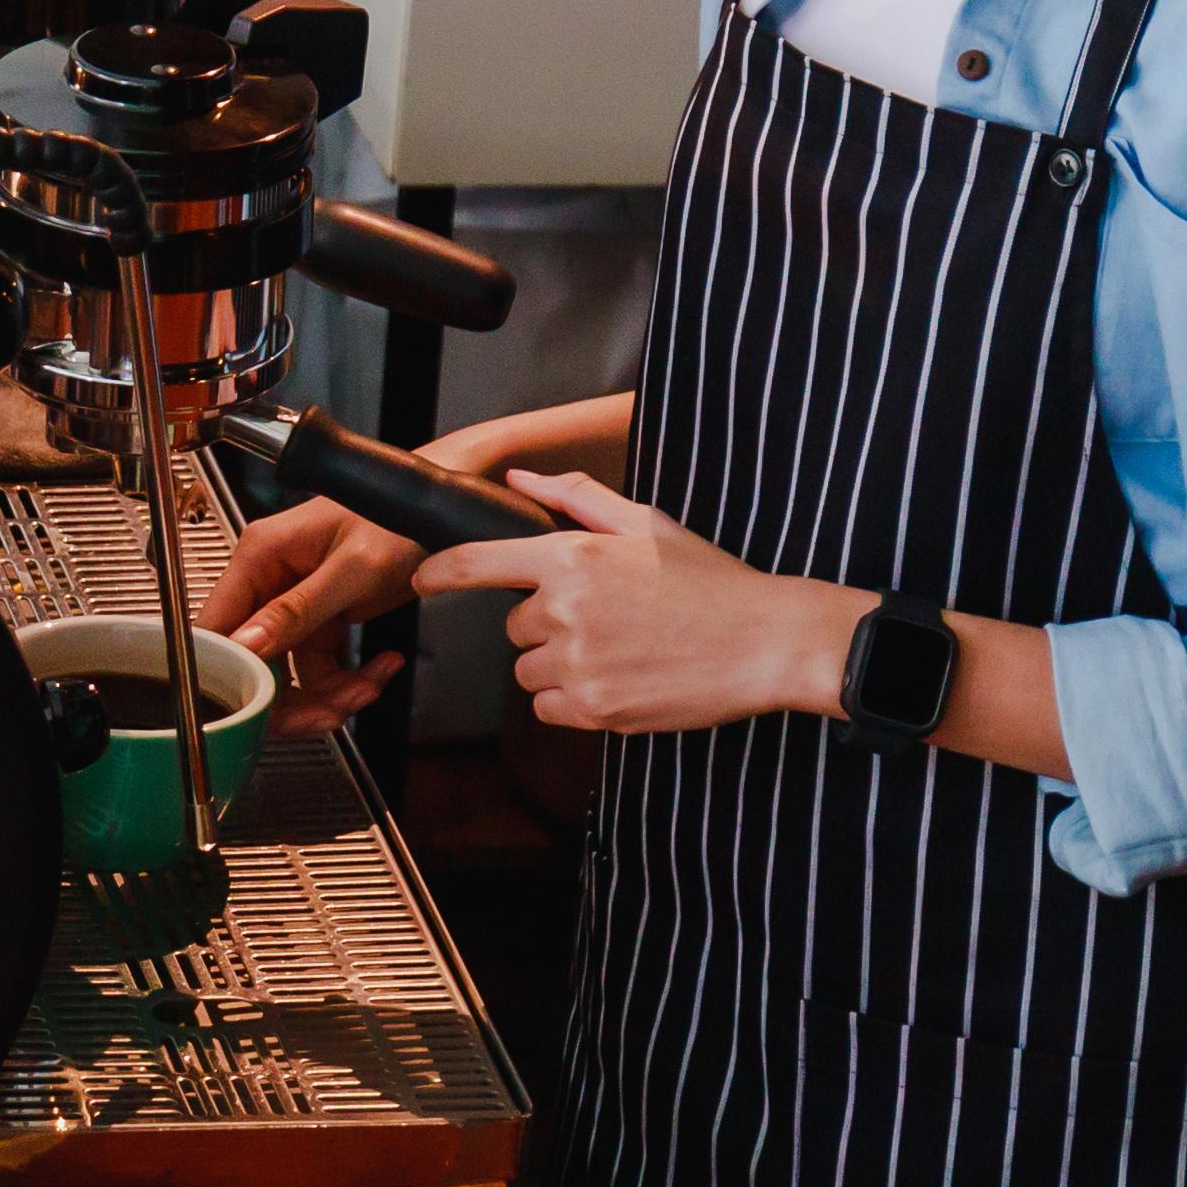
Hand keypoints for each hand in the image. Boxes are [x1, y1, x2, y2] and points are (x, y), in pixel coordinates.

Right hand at [197, 496, 414, 739]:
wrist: (442, 515)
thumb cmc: (402, 517)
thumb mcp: (353, 569)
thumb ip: (298, 609)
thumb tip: (247, 643)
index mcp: (261, 555)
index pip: (217, 626)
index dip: (232, 674)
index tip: (261, 706)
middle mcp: (269, 579)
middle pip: (251, 661)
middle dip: (291, 698)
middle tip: (327, 714)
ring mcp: (294, 602)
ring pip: (289, 673)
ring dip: (329, 694)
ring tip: (368, 687)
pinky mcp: (321, 617)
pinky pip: (319, 666)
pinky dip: (349, 679)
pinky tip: (382, 666)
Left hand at [411, 471, 866, 733]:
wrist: (763, 642)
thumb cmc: (710, 582)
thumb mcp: (645, 522)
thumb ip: (576, 496)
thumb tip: (521, 477)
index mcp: (573, 556)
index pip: (481, 563)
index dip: (442, 573)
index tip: (423, 580)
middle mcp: (566, 609)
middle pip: (514, 625)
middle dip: (548, 622)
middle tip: (607, 619)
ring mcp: (577, 663)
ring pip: (529, 669)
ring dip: (558, 663)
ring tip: (618, 650)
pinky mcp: (593, 709)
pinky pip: (549, 708)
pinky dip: (573, 700)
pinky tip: (618, 680)